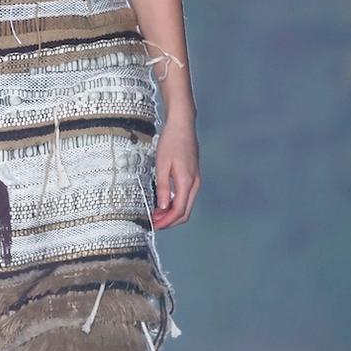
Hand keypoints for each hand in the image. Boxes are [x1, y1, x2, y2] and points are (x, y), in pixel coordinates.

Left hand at [152, 113, 199, 228]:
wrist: (183, 125)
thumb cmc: (172, 141)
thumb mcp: (162, 165)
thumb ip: (162, 187)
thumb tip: (162, 207)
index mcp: (186, 182)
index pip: (178, 211)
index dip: (166, 221)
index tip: (155, 225)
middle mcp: (194, 184)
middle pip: (185, 212)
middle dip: (170, 221)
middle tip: (154, 222)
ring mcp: (195, 180)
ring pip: (186, 206)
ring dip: (172, 213)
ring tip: (156, 213)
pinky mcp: (193, 177)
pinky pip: (186, 197)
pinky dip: (176, 204)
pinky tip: (164, 202)